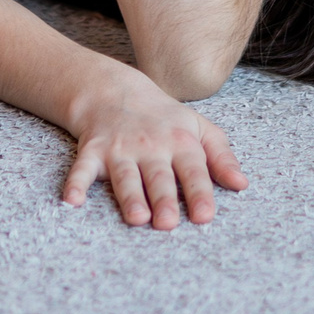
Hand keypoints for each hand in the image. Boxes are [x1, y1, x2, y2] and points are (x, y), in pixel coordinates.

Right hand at [60, 71, 248, 229]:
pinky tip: (71, 201)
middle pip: (158, 176)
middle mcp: (150, 146)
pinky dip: (75, 183)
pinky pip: (82, 168)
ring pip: (125, 175)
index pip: (193, 170)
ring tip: (137, 219)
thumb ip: (221, 156)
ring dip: (130, 196)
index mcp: (180, 142)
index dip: (199, 193)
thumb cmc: (164, 118)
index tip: (205, 217)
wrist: (114, 90)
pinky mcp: (92, 150)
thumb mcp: (198, 128)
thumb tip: (242, 185)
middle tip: (168, 223)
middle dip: (164, 199)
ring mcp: (120, 148)